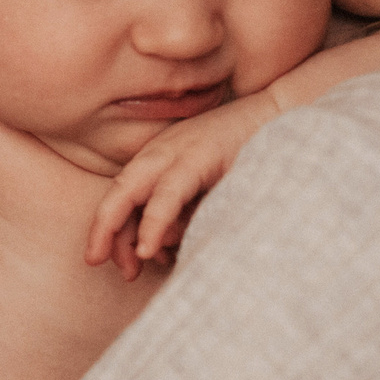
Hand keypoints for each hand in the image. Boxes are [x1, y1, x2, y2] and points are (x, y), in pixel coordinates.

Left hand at [85, 93, 279, 277]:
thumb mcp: (207, 190)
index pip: (123, 197)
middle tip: (94, 261)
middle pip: (118, 193)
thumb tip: (156, 251)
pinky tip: (148, 245)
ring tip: (126, 264)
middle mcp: (161, 153)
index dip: (110, 231)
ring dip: (123, 230)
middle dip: (102, 230)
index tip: (110, 262)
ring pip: (133, 191)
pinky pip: (168, 192)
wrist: (284, 116)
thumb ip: (182, 215)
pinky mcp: (199, 155)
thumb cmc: (249, 156)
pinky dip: (155, 220)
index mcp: (159, 160)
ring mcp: (178, 151)